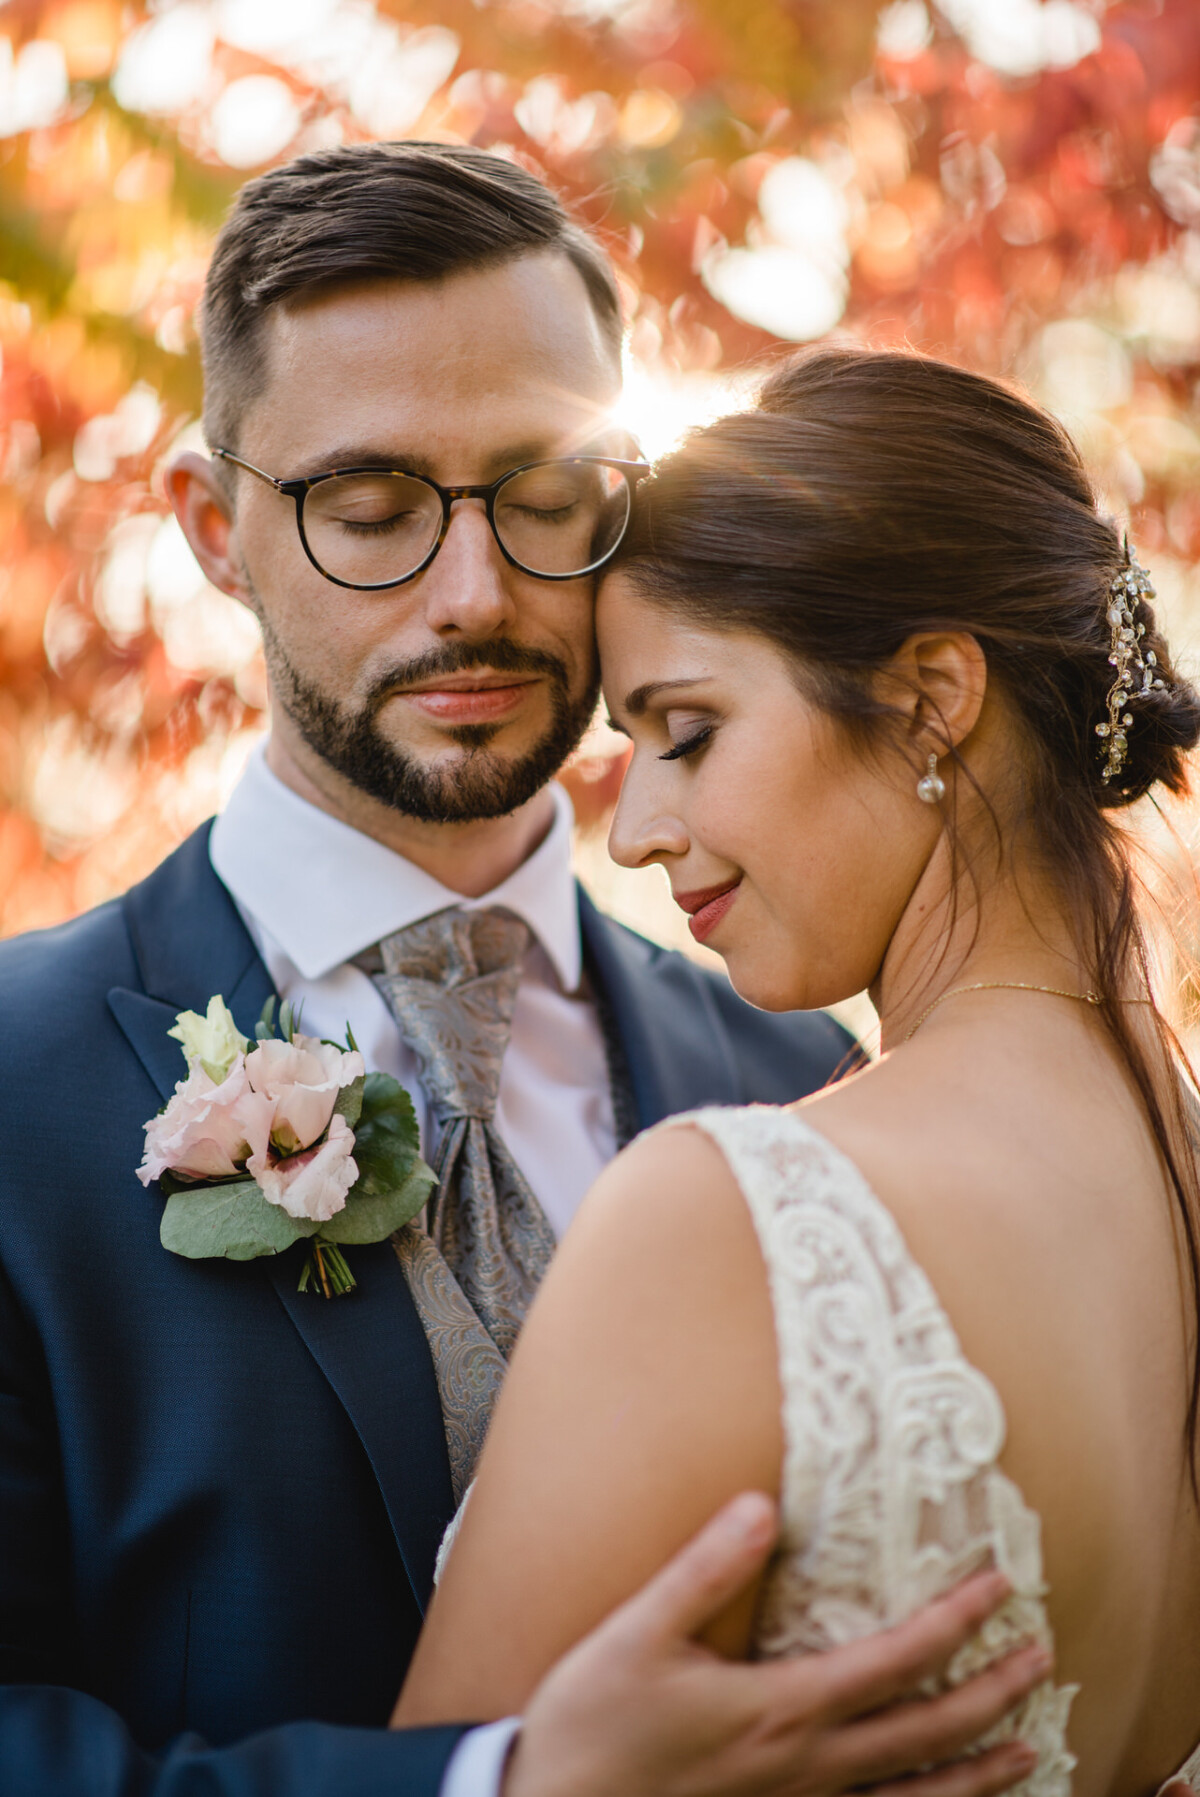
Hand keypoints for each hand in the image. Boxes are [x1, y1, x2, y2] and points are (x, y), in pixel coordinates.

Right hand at [504, 1492, 1047, 1796]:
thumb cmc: (594, 1730)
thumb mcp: (637, 1634)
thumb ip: (704, 1568)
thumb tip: (760, 1506)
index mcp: (782, 1709)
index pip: (896, 1660)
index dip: (955, 1622)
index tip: (997, 1588)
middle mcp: (809, 1770)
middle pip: (928, 1733)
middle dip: (992, 1694)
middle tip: (1040, 1660)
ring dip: (978, 1773)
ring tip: (1027, 1751)